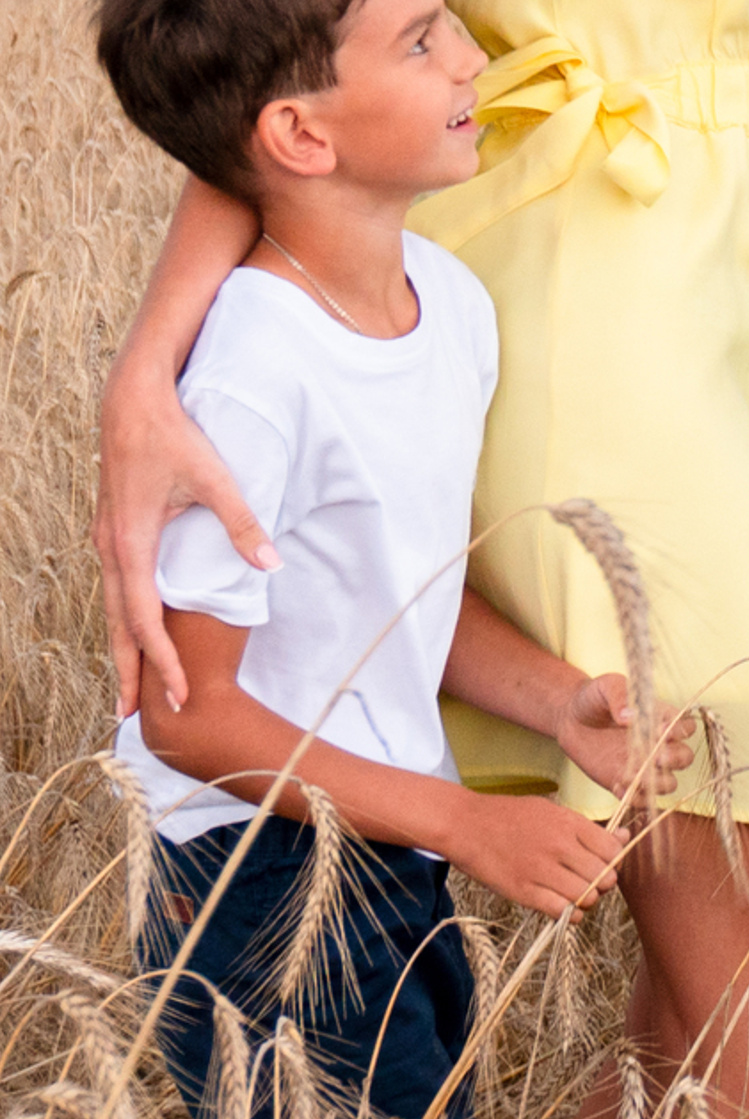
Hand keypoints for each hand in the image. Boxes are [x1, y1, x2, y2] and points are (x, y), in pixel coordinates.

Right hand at [95, 366, 276, 716]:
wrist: (132, 403)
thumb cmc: (175, 438)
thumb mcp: (214, 478)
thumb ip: (242, 523)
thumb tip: (271, 565)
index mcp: (132, 545)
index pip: (146, 620)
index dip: (162, 660)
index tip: (178, 695)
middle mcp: (112, 550)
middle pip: (119, 625)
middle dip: (129, 670)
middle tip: (133, 716)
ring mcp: (107, 541)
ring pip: (113, 607)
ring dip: (123, 646)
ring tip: (132, 684)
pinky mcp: (112, 531)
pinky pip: (116, 586)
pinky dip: (124, 616)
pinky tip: (134, 629)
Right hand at [444, 794, 628, 918]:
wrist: (465, 824)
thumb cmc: (511, 816)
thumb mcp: (552, 811)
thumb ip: (586, 828)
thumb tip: (624, 837)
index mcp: (569, 822)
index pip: (612, 849)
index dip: (614, 861)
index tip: (605, 865)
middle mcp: (560, 845)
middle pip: (603, 876)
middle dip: (604, 884)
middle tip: (593, 884)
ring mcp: (541, 869)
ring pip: (586, 896)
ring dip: (587, 901)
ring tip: (578, 896)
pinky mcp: (522, 891)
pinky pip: (560, 911)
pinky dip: (569, 915)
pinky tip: (566, 909)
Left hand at [555, 673, 696, 800]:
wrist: (570, 718)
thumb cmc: (594, 697)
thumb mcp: (606, 687)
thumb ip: (619, 697)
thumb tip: (629, 716)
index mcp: (661, 717)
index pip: (685, 726)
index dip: (679, 731)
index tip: (661, 730)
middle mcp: (658, 743)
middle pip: (685, 757)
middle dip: (675, 760)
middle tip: (655, 757)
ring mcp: (643, 765)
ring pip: (668, 783)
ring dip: (656, 784)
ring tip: (630, 776)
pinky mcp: (626, 781)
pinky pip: (641, 798)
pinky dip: (634, 798)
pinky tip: (617, 786)